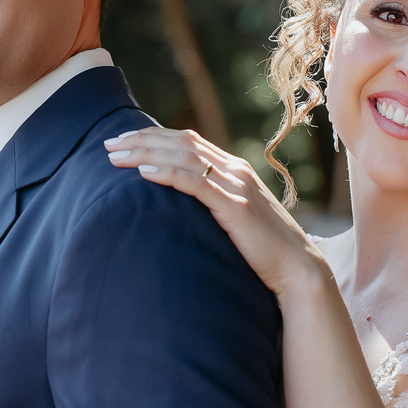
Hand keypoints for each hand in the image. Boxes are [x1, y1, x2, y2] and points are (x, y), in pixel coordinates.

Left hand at [104, 128, 331, 304]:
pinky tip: (144, 174)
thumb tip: (183, 209)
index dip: (153, 137)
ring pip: (184, 158)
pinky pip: (196, 184)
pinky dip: (168, 175)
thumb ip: (214, 206)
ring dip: (146, 155)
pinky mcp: (236, 208)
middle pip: (181, 143)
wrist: (298, 270)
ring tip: (116, 157)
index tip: (123, 142)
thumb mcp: (236, 221)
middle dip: (141, 141)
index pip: (188, 141)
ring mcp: (237, 187)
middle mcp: (236, 171)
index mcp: (235, 171)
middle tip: (108, 144)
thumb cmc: (265, 252)